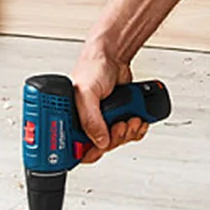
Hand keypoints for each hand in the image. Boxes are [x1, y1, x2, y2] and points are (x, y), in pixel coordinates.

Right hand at [68, 46, 142, 165]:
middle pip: (101, 148)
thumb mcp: (86, 93)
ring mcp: (104, 121)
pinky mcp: (119, 117)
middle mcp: (87, 122)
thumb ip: (90, 119)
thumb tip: (100, 142)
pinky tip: (137, 119)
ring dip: (127, 133)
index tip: (99, 148)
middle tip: (118, 126)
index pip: (76, 149)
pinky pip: (129, 134)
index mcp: (72, 120)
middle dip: (114, 140)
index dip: (89, 153)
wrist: (114, 56)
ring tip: (129, 118)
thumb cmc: (92, 68)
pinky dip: (136, 129)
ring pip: (117, 142)